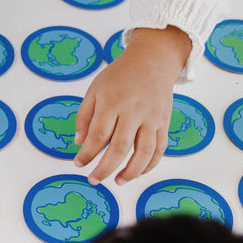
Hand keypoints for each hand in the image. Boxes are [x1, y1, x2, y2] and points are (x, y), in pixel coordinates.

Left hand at [73, 27, 190, 185]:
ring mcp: (151, 118)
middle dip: (105, 168)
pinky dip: (149, 165)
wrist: (152, 60)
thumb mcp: (95, 89)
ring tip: (117, 181)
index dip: (87, 153)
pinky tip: (137, 172)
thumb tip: (79, 142)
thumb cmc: (120, 76)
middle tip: (93, 179)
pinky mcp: (164, 122)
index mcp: (112, 101)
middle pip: (119, 147)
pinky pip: (159, 149)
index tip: (78, 163)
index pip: (97, 134)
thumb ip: (85, 115)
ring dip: (130, 172)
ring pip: (143, 152)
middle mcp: (133, 111)